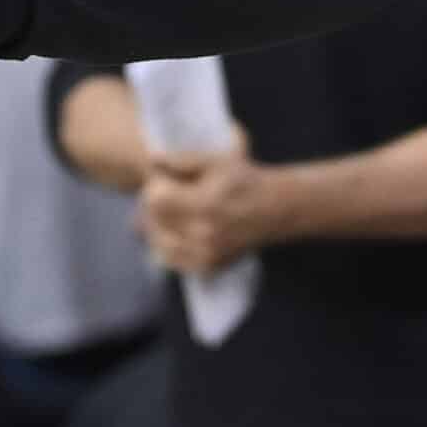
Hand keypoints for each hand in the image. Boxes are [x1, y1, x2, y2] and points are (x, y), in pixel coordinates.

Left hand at [138, 145, 278, 274]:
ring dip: (156, 230)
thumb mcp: (215, 161)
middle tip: (161, 196)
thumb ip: (182, 160)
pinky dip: (167, 249)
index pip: (155, 201)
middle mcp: (205, 234)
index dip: (152, 188)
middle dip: (150, 209)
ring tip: (165, 214)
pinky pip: (174, 262)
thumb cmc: (244, 179)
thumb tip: (152, 160)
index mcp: (205, 205)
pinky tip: (174, 233)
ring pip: (159, 247)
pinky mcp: (210, 267)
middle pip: (153, 225)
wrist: (275, 209)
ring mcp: (207, 254)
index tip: (161, 181)